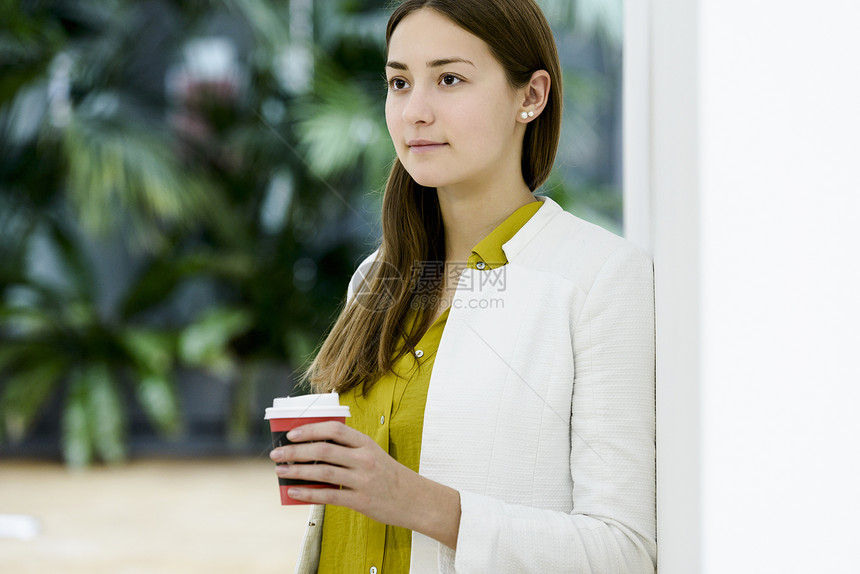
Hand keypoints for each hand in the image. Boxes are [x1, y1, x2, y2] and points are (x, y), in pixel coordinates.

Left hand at [269, 421, 460, 548]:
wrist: (415, 499)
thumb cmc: (388, 475)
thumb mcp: (373, 454)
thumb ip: (347, 450)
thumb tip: (310, 451)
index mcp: (366, 443)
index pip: (334, 429)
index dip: (310, 429)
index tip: (290, 433)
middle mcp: (364, 458)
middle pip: (323, 450)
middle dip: (295, 451)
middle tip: (276, 454)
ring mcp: (363, 480)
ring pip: (322, 472)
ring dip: (297, 471)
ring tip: (280, 472)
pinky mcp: (361, 501)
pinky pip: (328, 495)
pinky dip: (308, 493)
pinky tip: (293, 491)